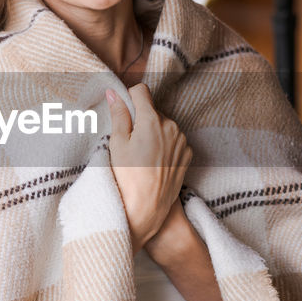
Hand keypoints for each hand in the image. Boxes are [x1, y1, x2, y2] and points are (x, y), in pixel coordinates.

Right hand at [106, 84, 191, 254]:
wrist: (147, 209)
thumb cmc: (128, 177)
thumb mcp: (117, 143)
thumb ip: (118, 114)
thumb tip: (114, 93)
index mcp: (152, 120)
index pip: (141, 91)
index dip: (129, 98)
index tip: (123, 111)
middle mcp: (171, 126)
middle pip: (153, 110)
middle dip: (141, 120)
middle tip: (130, 142)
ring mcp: (182, 140)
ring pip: (164, 125)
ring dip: (153, 133)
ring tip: (142, 155)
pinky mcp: (187, 154)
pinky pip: (174, 140)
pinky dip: (165, 145)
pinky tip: (154, 162)